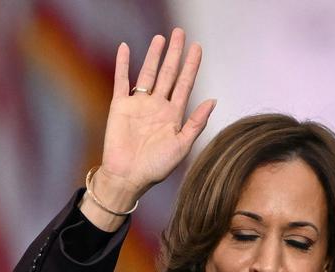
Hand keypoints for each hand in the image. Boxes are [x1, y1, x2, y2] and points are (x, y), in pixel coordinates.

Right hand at [84, 28, 214, 224]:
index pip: (185, 83)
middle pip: (168, 73)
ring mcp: (139, 104)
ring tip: (161, 38)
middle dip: (175, 54)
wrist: (129, 176)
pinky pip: (121, 81)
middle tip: (181, 32)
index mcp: (174, 114)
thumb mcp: (182, 145)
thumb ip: (197, 123)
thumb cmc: (157, 166)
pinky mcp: (120, 105)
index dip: (192, 65)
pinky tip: (126, 48)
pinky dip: (123, 64)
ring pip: (147, 73)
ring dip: (154, 55)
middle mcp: (158, 105)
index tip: (198, 47)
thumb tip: (213, 100)